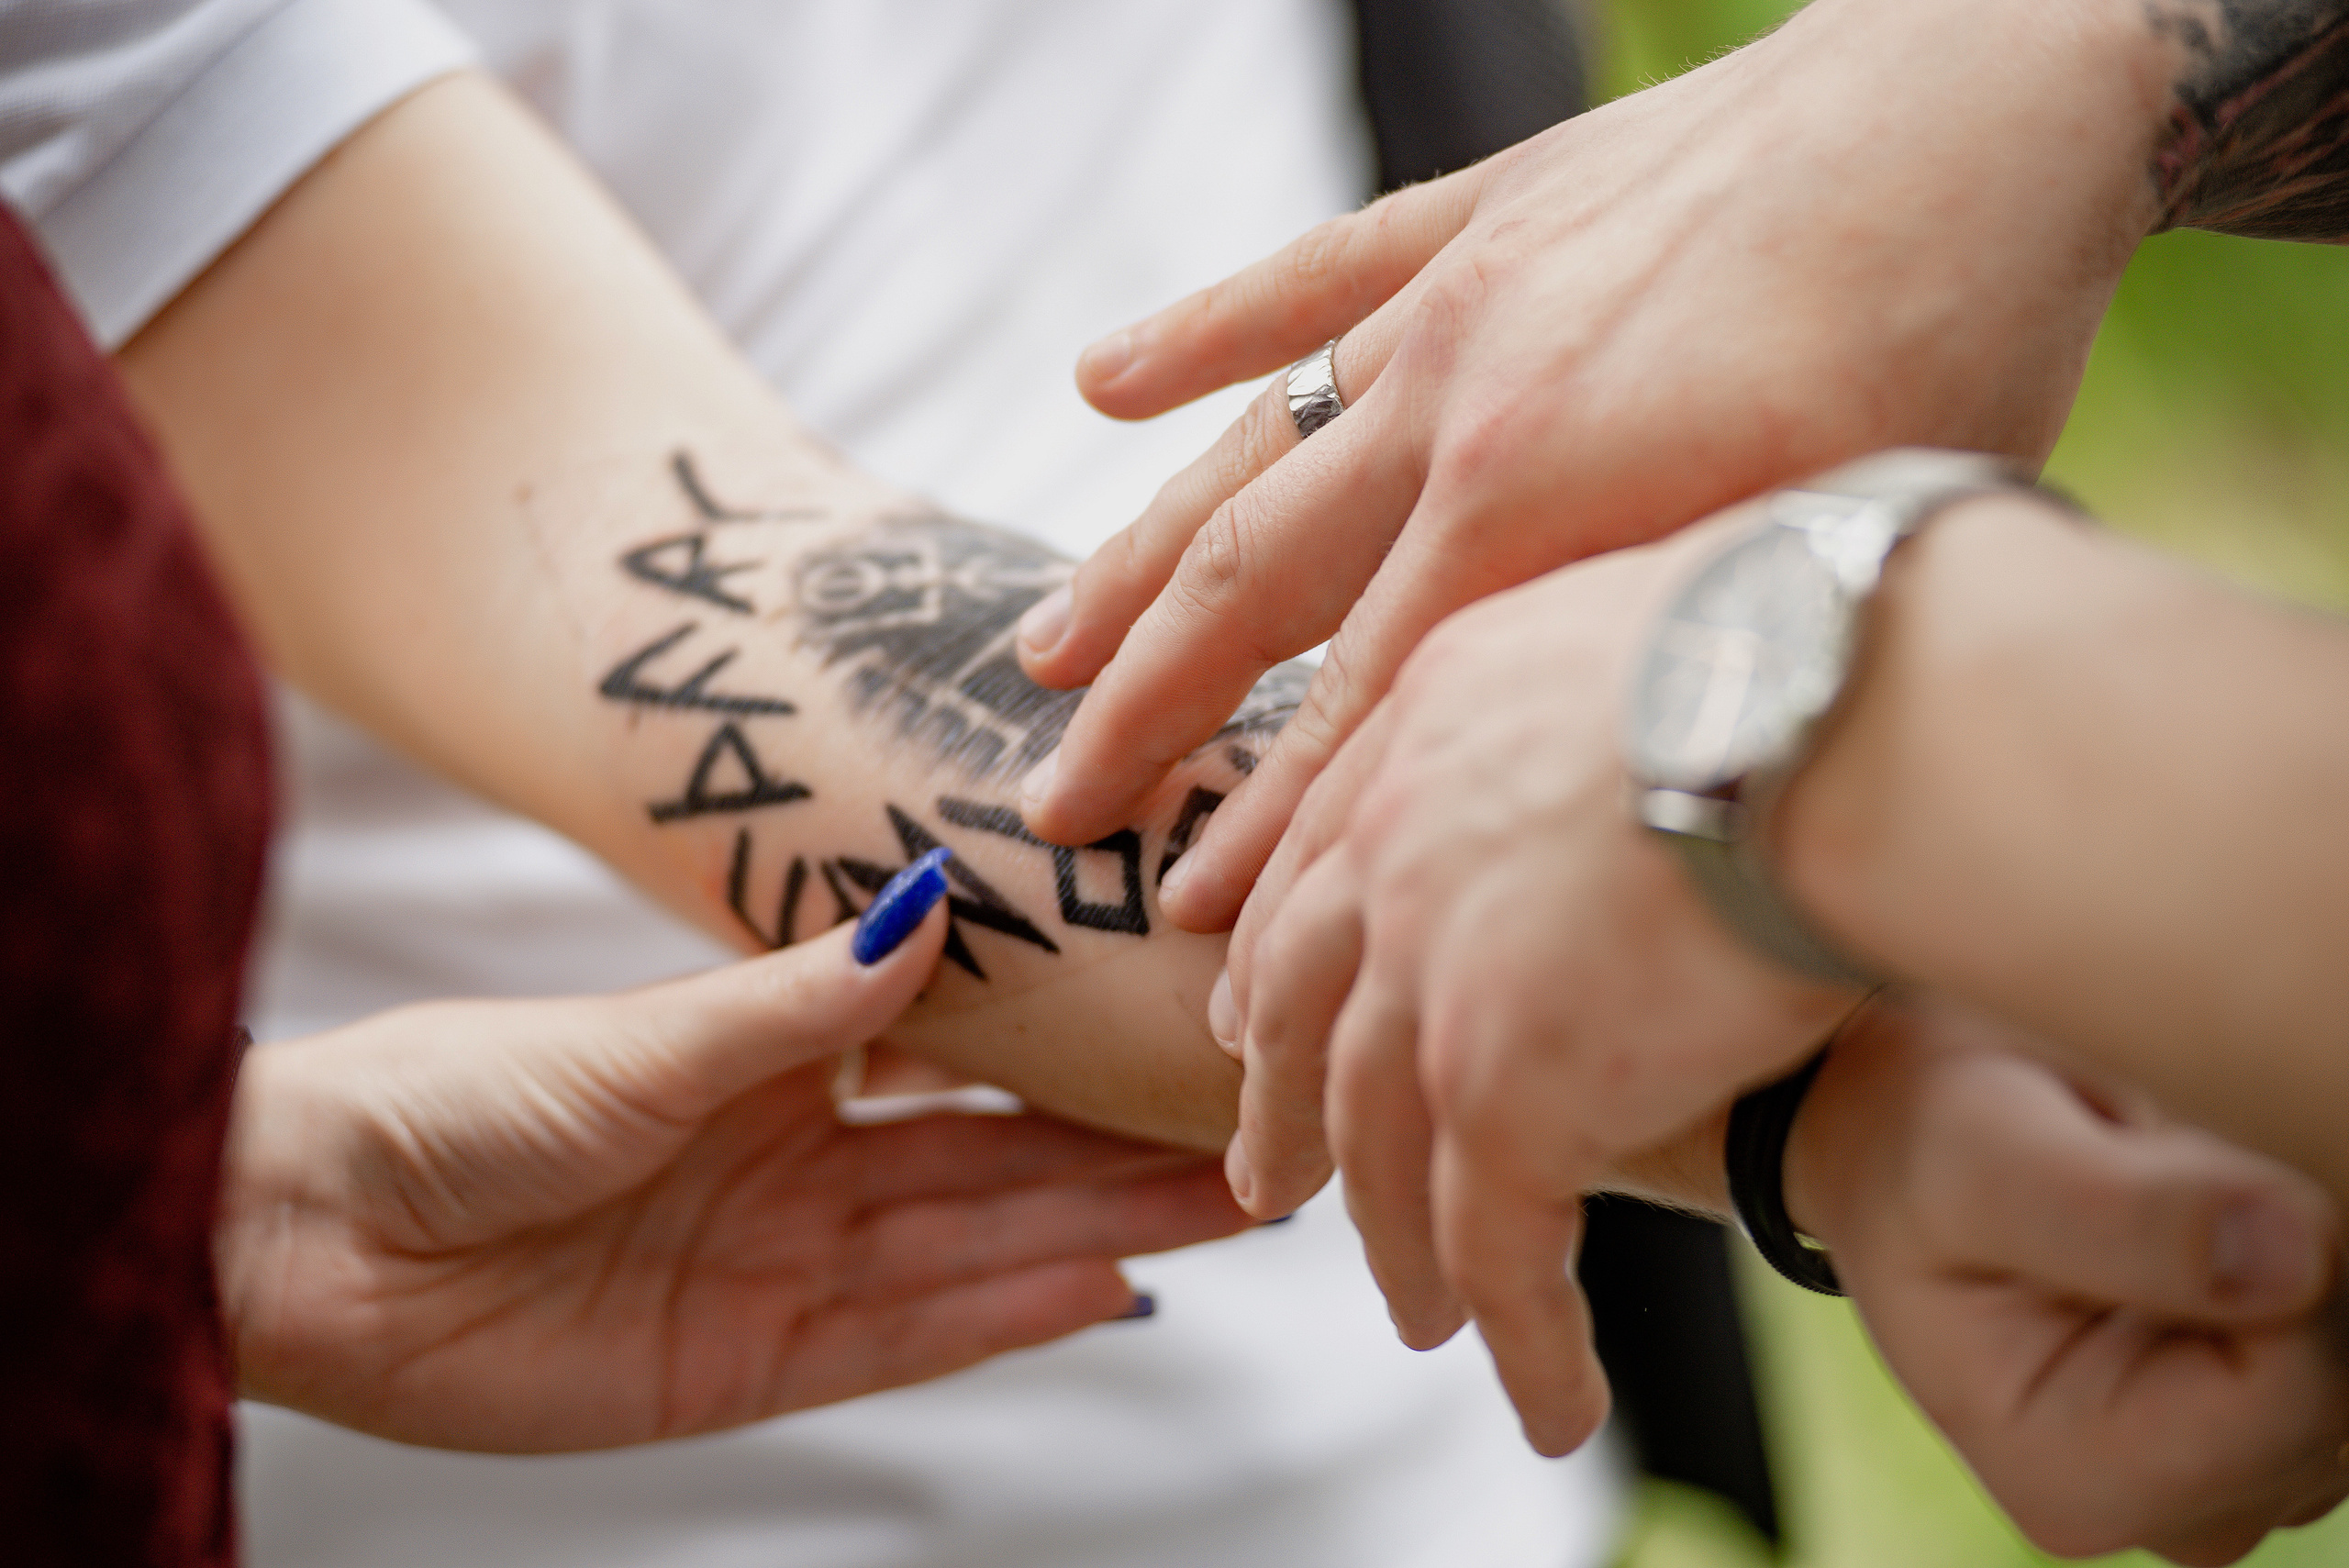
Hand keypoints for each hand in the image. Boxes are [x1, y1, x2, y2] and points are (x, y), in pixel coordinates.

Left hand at [216, 908, 1245, 1451]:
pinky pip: (899, 1341)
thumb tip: (933, 904)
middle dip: (1122, 1145)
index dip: (1071, 1044)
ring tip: (1224, 1202)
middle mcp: (797, 1161)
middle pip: (996, 1157)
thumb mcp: (640, 1040)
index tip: (1178, 1010)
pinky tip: (1104, 1289)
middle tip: (1252, 1123)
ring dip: (1099, 1229)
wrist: (295, 1231)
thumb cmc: (445, 1099)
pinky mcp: (741, 1365)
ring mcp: (778, 1264)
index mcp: (772, 1059)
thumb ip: (796, 1001)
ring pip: (973, 1247)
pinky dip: (1002, 1320)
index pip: (961, 1053)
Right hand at [1016, 0, 2166, 926]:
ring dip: (1135, 562)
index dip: (1274, 828)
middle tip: (1052, 806)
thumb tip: (1572, 798)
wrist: (1982, 93)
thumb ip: (1662, 660)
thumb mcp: (1824, 548)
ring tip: (1045, 653)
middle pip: (1252, 594)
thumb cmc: (1958, 340)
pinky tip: (1098, 383)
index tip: (1191, 916)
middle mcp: (1454, 418)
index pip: (1360, 712)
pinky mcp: (1474, 217)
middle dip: (1147, 716)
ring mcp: (1448, 310)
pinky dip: (1198, 337)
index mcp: (1538, 515)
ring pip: (1248, 458)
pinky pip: (1302, 286)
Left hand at [1217, 522, 1860, 1452]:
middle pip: (1309, 1009)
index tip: (1249, 1015)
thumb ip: (1590, 688)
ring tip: (1423, 1309)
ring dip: (1401, 1244)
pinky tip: (1545, 1397)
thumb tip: (1652, 730)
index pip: (1322, 860)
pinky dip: (1519, 1333)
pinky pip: (1497, 1242)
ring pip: (1386, 1144)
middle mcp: (1402, 842)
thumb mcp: (1647, 613)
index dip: (1280, 954)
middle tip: (1268, 1176)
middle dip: (1283, 1106)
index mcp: (1431, 717)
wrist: (1850, 692)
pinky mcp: (1507, 1080)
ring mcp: (1438, 966)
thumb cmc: (1815, 628)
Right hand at [1796, 996, 2348, 1566]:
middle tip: (2167, 1170)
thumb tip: (2294, 1255)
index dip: (2283, 1256)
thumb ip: (2114, 1212)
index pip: (2294, 1393)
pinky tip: (2217, 1231)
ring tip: (2175, 1199)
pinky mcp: (2276, 1434)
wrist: (1913, 1139)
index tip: (2181, 1160)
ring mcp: (2232, 1483)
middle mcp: (2167, 1514)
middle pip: (2342, 1398)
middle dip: (2297, 1258)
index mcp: (2076, 1481)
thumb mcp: (1976, 1160)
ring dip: (2309, 1262)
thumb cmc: (1926, 1148)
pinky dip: (2316, 1274)